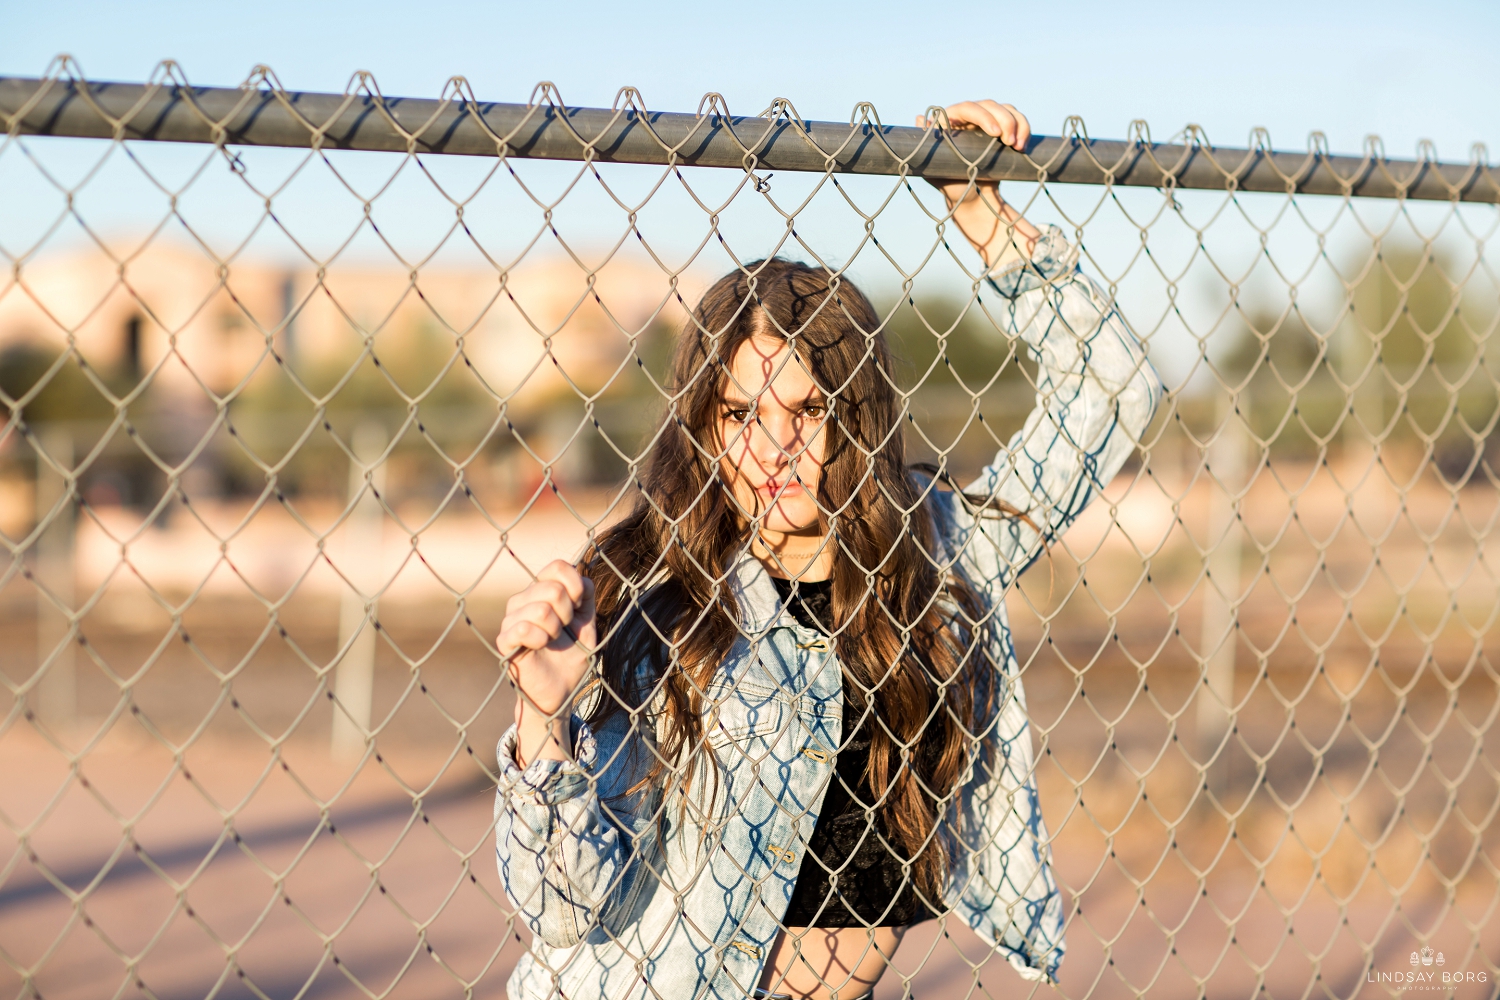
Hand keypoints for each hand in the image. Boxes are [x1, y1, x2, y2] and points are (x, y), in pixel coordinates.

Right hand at [497, 559, 596, 762]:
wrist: (561, 690)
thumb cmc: (571, 656)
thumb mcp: (587, 624)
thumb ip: (586, 598)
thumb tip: (582, 578)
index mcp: (541, 592)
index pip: (556, 567)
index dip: (575, 585)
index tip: (579, 607)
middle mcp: (523, 600)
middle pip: (552, 589)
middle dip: (568, 613)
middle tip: (563, 629)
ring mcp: (511, 619)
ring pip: (540, 609)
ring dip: (555, 629)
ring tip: (551, 640)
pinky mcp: (505, 641)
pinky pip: (523, 628)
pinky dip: (540, 639)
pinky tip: (539, 646)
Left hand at [916, 100, 1040, 267]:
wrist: (971, 198)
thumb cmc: (950, 185)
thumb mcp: (936, 170)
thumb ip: (929, 148)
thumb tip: (919, 119)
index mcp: (951, 122)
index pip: (967, 108)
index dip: (983, 116)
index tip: (995, 133)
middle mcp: (969, 118)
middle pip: (990, 105)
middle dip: (1005, 121)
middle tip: (1010, 143)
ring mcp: (987, 121)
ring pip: (1006, 109)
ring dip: (1017, 124)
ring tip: (1018, 147)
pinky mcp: (1003, 128)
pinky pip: (1017, 119)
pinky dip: (1024, 129)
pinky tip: (1023, 147)